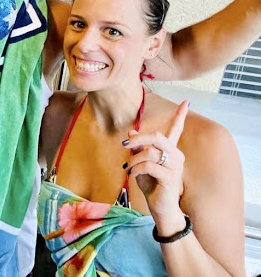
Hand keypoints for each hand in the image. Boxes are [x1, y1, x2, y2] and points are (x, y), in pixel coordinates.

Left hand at [123, 101, 188, 221]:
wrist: (160, 208)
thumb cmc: (152, 185)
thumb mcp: (141, 164)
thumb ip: (138, 149)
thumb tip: (131, 133)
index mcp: (171, 150)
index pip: (177, 129)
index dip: (181, 115)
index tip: (186, 101)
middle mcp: (176, 155)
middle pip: (157, 137)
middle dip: (139, 139)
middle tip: (124, 145)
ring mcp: (175, 166)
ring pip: (150, 152)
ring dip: (133, 160)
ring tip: (128, 168)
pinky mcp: (171, 177)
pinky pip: (149, 166)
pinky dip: (136, 169)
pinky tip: (133, 175)